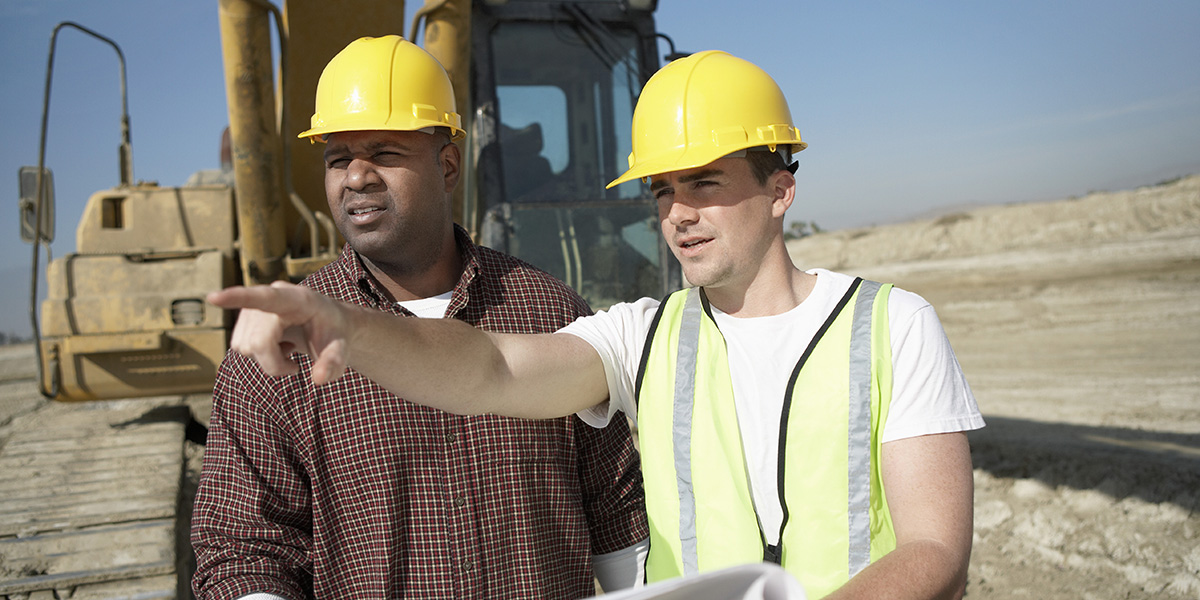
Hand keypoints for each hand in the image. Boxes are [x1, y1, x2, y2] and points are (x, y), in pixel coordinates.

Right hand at [207, 281, 351, 384]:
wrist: (329, 324)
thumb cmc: (335, 334)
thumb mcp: (341, 349)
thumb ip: (334, 363)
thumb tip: (320, 379)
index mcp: (298, 299)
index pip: (265, 298)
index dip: (238, 298)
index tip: (213, 297)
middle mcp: (273, 296)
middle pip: (257, 343)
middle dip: (274, 364)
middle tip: (295, 367)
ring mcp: (256, 306)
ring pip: (244, 347)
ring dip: (267, 359)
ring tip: (289, 348)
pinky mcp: (245, 317)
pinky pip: (239, 347)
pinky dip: (259, 355)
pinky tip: (278, 345)